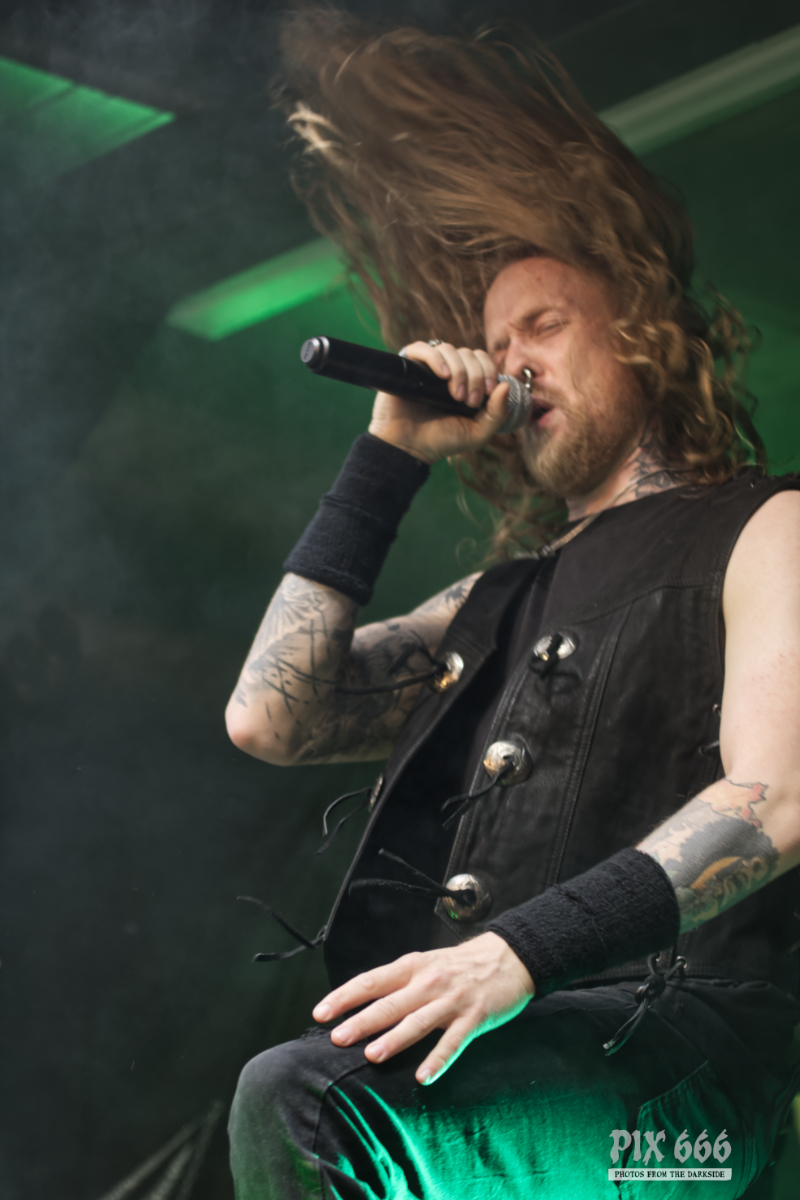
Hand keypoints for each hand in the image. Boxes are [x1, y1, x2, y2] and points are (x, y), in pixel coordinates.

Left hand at [312, 932, 534, 1084]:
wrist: (509, 957)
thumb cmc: (460, 965)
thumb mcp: (425, 964)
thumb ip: (398, 983)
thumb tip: (363, 1004)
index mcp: (412, 967)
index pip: (371, 981)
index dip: (344, 996)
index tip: (321, 1012)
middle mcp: (428, 982)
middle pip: (390, 1003)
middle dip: (362, 1021)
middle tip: (338, 1037)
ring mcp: (451, 1001)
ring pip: (418, 1022)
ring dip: (395, 1039)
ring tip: (373, 1055)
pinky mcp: (474, 1018)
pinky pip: (453, 1042)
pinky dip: (438, 1060)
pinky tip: (424, 1076)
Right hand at [368, 341, 510, 464]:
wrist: (409, 448)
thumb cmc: (441, 441)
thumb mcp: (478, 433)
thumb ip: (498, 413)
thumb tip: (505, 385)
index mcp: (465, 381)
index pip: (481, 358)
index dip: (488, 371)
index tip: (486, 393)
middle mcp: (447, 371)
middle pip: (468, 353)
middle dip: (475, 375)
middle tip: (469, 400)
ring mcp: (427, 367)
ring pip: (449, 349)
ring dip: (459, 370)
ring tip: (456, 395)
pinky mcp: (408, 366)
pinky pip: (422, 348)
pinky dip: (436, 358)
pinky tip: (442, 376)